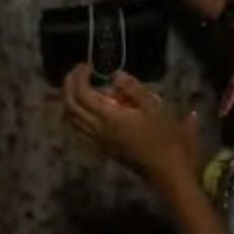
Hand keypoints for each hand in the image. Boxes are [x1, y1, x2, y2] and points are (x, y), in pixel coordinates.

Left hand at [63, 66, 198, 183]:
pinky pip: (79, 130)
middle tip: (78, 72)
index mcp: (108, 117)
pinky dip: (75, 116)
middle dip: (69, 85)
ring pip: (71, 119)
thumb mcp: (153, 107)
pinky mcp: (101, 149)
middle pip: (70, 106)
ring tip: (80, 87)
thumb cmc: (162, 136)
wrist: (164, 168)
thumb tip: (114, 75)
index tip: (87, 65)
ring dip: (70, 100)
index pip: (82, 93)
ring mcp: (97, 141)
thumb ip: (132, 88)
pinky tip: (86, 110)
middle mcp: (97, 129)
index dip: (79, 76)